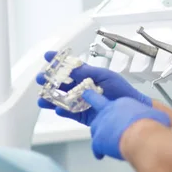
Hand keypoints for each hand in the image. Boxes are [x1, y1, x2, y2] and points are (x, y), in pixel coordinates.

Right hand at [36, 51, 151, 125]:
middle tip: (41, 79)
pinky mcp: (83, 115)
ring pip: (63, 99)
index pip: (71, 67)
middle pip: (62, 83)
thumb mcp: (105, 76)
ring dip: (51, 98)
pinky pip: (70, 113)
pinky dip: (63, 111)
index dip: (59, 61)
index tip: (48, 56)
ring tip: (42, 98)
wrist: (129, 110)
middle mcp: (83, 88)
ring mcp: (82, 102)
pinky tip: (58, 109)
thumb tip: (73, 68)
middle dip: (50, 80)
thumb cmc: (121, 90)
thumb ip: (88, 72)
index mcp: (88, 76)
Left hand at [82, 90, 170, 160]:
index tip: (116, 113)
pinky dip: (99, 151)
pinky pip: (96, 147)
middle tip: (87, 95)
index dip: (116, 110)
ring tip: (105, 140)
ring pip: (95, 128)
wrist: (141, 136)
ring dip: (100, 134)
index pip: (114, 103)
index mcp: (122, 103)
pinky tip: (101, 154)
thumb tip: (161, 118)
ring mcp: (101, 125)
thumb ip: (152, 114)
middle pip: (97, 106)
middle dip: (91, 99)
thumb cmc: (150, 124)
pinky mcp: (98, 140)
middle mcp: (109, 111)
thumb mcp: (156, 113)